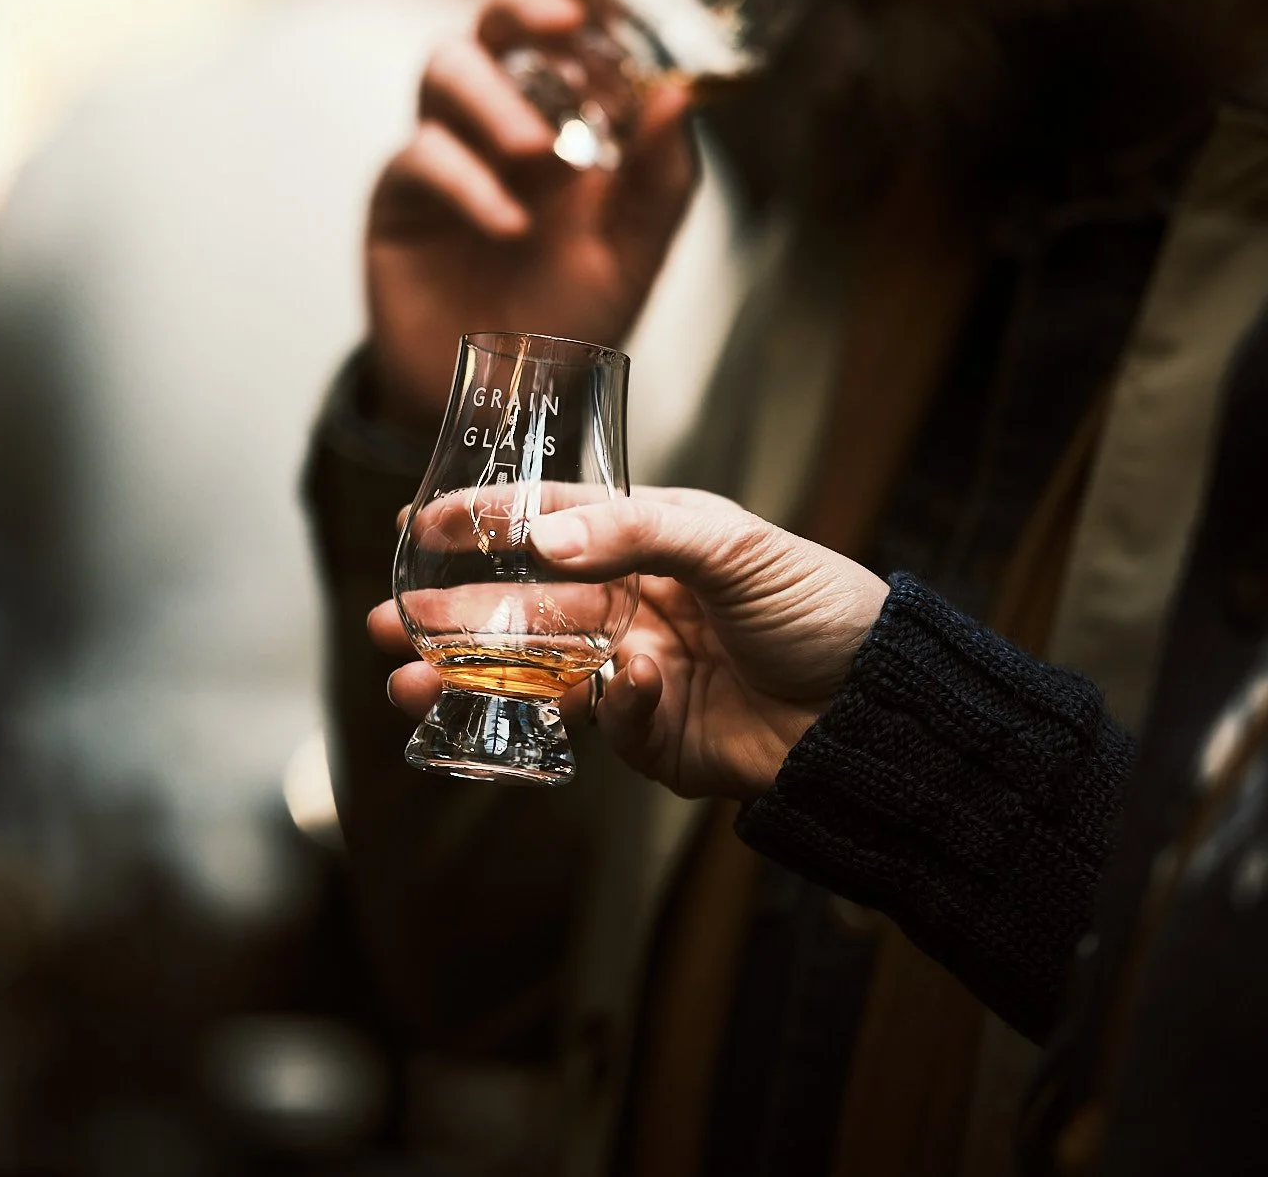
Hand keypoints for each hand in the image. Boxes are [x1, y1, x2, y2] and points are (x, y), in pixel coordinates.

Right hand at [364, 0, 699, 429]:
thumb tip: (677, 93)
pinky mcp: (401, 198)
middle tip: (565, 26)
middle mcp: (503, 116)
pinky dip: (467, 181)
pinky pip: (421, 159)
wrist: (504, 401)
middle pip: (492, 21)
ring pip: (444, 71)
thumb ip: (660, 178)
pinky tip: (507, 222)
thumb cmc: (571, 319)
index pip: (563, 23)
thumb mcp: (635, 254)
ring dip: (494, 96)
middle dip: (525, 7)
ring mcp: (447, 151)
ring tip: (537, 149)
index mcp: (567, 113)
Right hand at [372, 488, 889, 800]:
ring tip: (411, 682)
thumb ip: (634, 531)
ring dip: (473, 678)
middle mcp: (632, 609)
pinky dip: (611, 707)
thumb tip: (540, 541)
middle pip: (522, 611)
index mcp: (649, 546)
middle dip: (451, 617)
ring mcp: (638, 676)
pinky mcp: (654, 740)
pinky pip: (606, 725)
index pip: (548, 529)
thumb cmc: (817, 604)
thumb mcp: (731, 541)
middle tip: (389, 622)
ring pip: (536, 678)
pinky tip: (634, 684)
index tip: (418, 526)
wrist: (878, 706)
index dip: (484, 525)